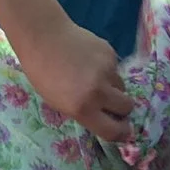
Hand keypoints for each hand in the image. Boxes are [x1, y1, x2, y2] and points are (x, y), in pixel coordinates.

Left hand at [10, 15, 133, 143]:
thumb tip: (103, 117)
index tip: (123, 131)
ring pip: (122, 86)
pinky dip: (107, 69)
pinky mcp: (111, 53)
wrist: (43, 36)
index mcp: (82, 108)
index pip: (114, 130)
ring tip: (93, 77)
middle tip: (112, 104)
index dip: (121, 133)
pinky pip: (115, 68)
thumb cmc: (42, 73)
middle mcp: (99, 92)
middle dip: (122, 108)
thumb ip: (82, 111)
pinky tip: (89, 60)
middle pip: (127, 107)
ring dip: (113, 87)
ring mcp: (107, 71)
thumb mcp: (58, 102)